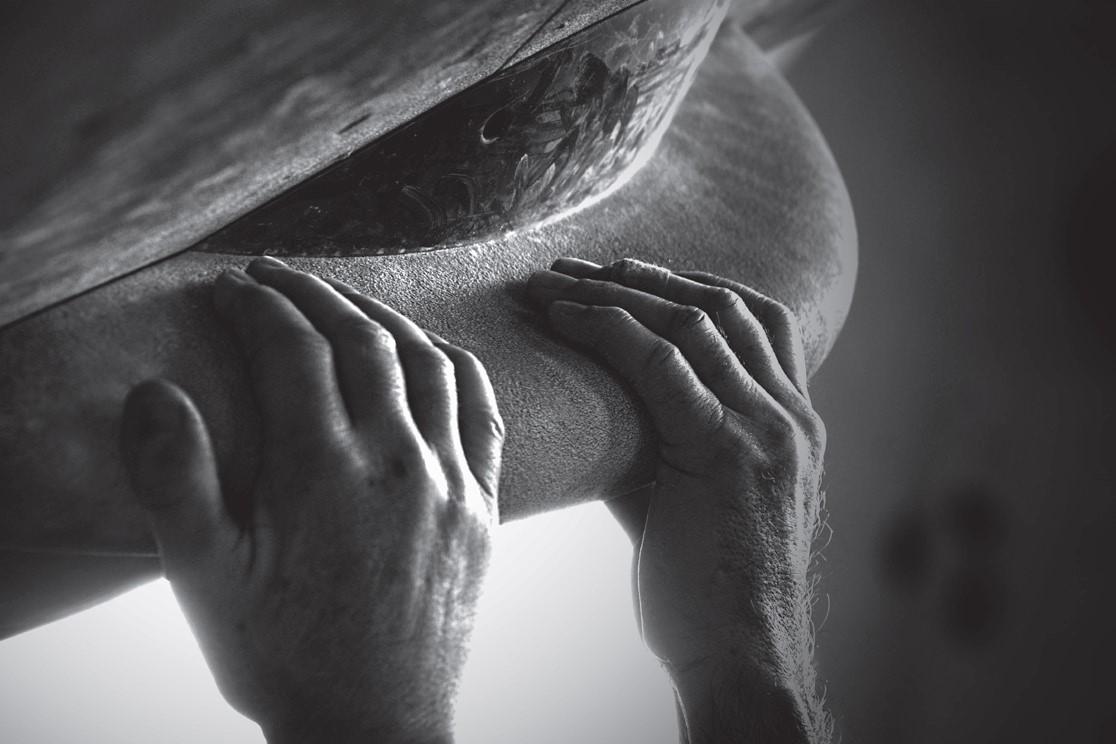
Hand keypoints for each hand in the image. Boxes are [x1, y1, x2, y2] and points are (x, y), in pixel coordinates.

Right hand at [119, 257, 502, 743]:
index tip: (230, 288)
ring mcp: (450, 482)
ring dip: (384, 317)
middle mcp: (398, 463)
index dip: (256, 308)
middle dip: (313, 295)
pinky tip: (435, 350)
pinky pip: (483, 411)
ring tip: (345, 301)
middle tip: (276, 275)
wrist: (373, 724)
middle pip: (362, 342)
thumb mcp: (205, 577)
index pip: (292, 352)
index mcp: (324, 473)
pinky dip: (458, 365)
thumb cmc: (281, 654)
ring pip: (428, 363)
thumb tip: (153, 391)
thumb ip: (176, 480)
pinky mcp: (483, 506)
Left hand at [527, 257, 829, 742]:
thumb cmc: (709, 591)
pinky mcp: (723, 454)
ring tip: (556, 282)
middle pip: (724, 304)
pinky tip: (564, 318)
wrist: (742, 659)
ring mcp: (764, 431)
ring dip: (616, 290)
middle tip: (576, 266)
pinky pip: (661, 365)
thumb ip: (656, 447)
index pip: (757, 318)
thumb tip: (594, 415)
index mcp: (793, 424)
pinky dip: (607, 328)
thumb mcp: (692, 501)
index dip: (689, 282)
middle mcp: (790, 417)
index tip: (627, 273)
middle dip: (643, 274)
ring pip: (692, 321)